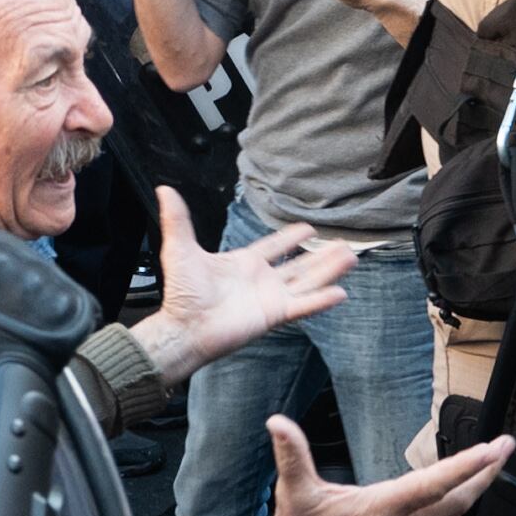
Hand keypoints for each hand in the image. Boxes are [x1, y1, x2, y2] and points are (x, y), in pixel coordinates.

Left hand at [128, 187, 351, 386]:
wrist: (185, 326)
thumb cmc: (181, 294)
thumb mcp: (180, 249)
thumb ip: (177, 219)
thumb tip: (165, 189)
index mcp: (243, 263)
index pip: (273, 247)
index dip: (290, 238)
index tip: (308, 228)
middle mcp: (261, 280)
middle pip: (299, 265)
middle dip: (322, 255)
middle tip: (344, 244)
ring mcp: (270, 298)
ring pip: (308, 281)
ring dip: (329, 270)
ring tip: (351, 257)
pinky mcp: (274, 314)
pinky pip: (303, 305)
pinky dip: (321, 300)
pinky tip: (340, 292)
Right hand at [235, 418, 512, 515]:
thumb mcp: (292, 494)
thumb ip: (291, 454)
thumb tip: (276, 421)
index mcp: (383, 509)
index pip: (436, 482)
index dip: (469, 464)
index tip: (496, 446)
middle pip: (460, 498)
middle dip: (487, 471)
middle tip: (508, 446)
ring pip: (455, 514)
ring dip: (476, 488)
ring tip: (491, 466)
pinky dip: (457, 507)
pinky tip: (460, 496)